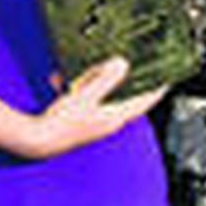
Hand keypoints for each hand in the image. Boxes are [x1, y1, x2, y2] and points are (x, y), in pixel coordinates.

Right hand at [25, 57, 165, 159]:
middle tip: (127, 64)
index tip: (168, 78)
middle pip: (125, 96)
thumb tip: (123, 64)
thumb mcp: (84, 96)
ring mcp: (95, 123)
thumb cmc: (61, 123)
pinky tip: (62, 81)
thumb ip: (104, 79)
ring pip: (103, 96)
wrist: (37, 141)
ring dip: (94, 81)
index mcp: (113, 117)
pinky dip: (79, 88)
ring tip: (82, 72)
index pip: (144, 102)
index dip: (157, 89)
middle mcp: (108, 122)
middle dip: (124, 80)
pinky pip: (86, 99)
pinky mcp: (82, 121)